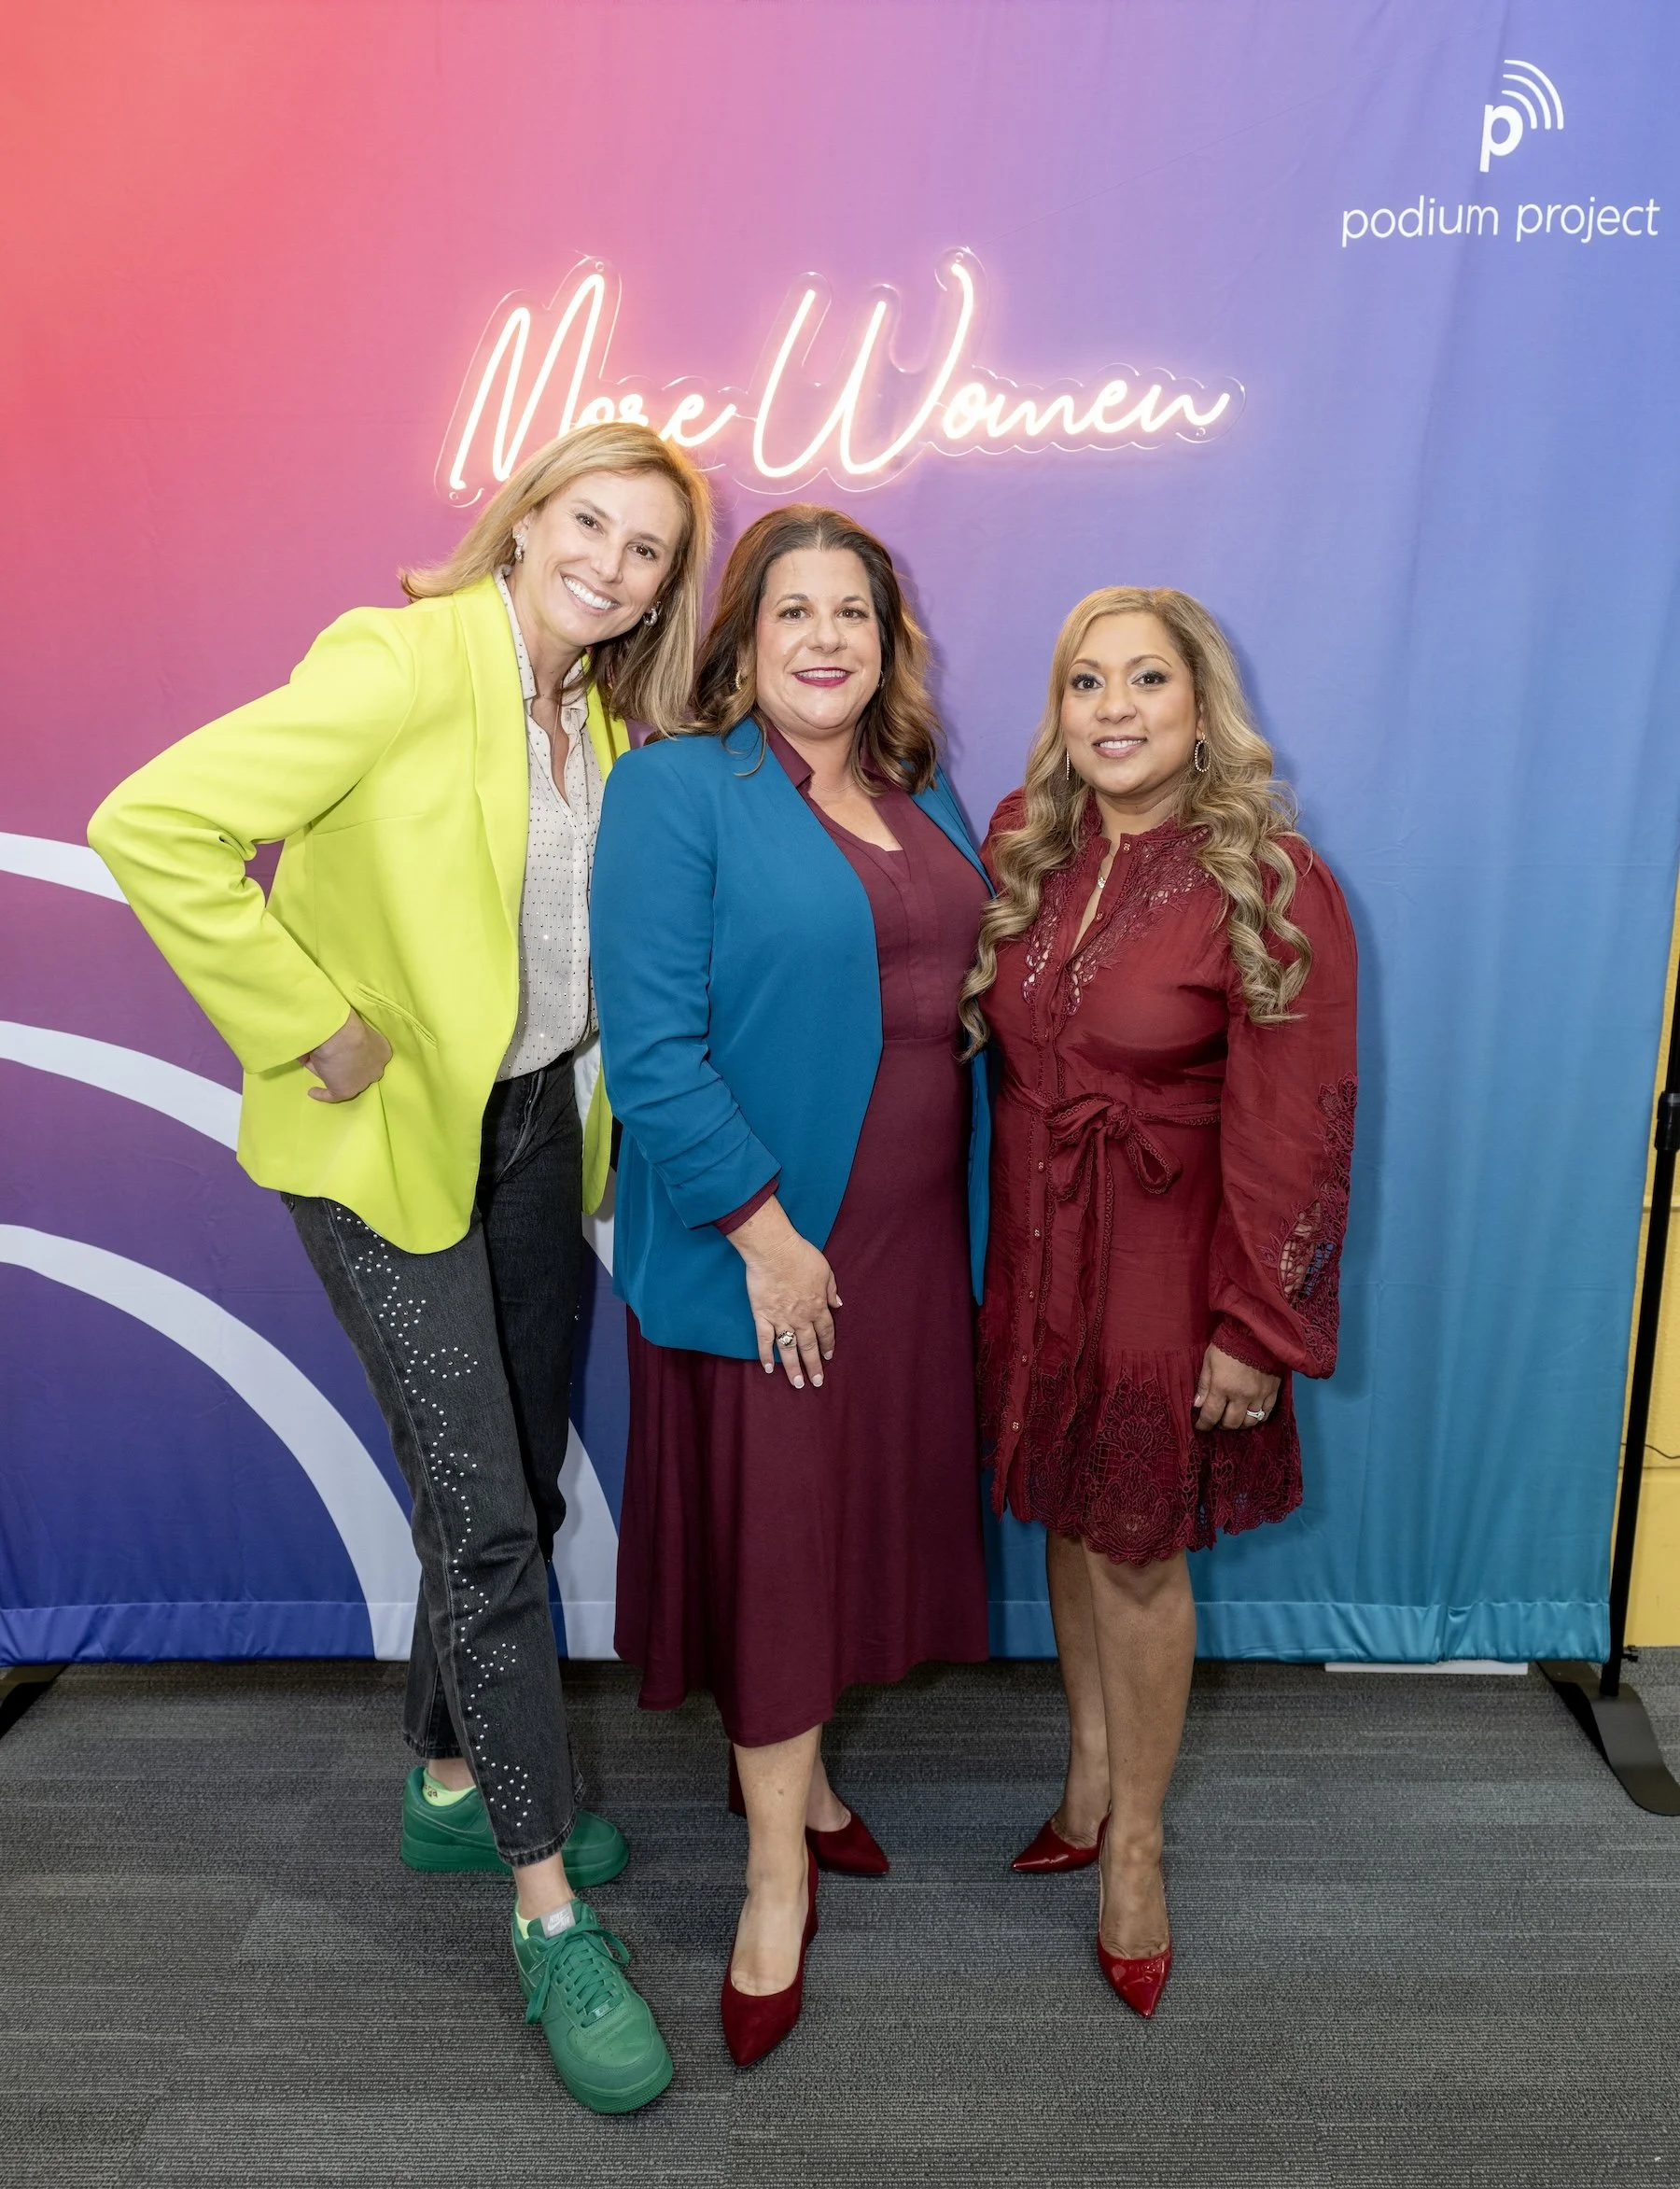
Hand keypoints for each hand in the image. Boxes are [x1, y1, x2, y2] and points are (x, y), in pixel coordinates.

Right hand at [300, 1007, 391, 1102]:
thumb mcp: (356, 1029)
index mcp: (383, 1052)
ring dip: (329, 1071)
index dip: (357, 1053)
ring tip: (314, 1060)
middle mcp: (376, 1069)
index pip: (371, 1056)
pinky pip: (332, 1096)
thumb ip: (351, 1038)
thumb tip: (336, 1042)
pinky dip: (321, 1094)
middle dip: (348, 1065)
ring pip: (343, 1077)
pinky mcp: (346, 1091)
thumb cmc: (346, 1024)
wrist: (341, 1034)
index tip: (347, 1052)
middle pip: (360, 1069)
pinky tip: (313, 1091)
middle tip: (331, 1057)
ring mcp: (362, 1082)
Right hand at [726, 1196, 840, 1389]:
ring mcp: (781, 1319)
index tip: (829, 1356)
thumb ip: (831, 1289)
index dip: (828, 1344)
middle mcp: (801, 1317)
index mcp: (818, 1306)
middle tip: (817, 1382)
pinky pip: (765, 1340)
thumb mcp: (825, 1270)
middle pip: (809, 1346)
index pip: (826, 1331)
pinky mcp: (762, 1316)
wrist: (774, 1251)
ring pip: (789, 1349)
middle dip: (814, 1365)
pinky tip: (768, 1368)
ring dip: (793, 1368)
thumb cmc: (800, 1256)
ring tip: (797, 1384)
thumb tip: (838, 1304)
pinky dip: (766, 1355)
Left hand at [1193, 1342, 1279, 1432]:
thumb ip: (1204, 1384)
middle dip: (1221, 1424)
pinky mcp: (1273, 1392)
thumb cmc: (1228, 1343)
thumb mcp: (1209, 1360)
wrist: (1257, 1331)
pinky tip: (1250, 1413)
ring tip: (1233, 1417)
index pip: (1211, 1415)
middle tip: (1216, 1420)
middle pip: (1231, 1423)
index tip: (1200, 1426)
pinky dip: (1257, 1418)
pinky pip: (1266, 1414)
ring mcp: (1259, 1395)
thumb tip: (1197, 1405)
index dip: (1204, 1424)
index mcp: (1223, 1387)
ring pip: (1249, 1422)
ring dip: (1239, 1423)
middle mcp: (1241, 1395)